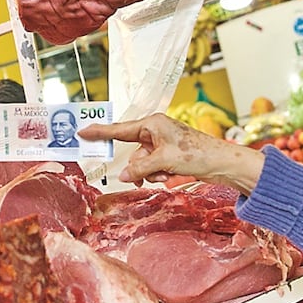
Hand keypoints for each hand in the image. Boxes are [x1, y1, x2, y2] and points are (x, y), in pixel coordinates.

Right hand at [78, 113, 264, 193]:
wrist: (221, 163)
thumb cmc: (196, 154)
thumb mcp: (164, 161)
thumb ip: (140, 168)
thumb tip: (122, 175)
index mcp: (153, 124)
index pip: (120, 129)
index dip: (100, 132)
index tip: (81, 131)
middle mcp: (156, 131)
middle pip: (133, 152)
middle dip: (138, 167)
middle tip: (139, 178)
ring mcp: (162, 143)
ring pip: (142, 162)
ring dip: (150, 172)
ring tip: (165, 175)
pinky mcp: (169, 155)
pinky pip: (152, 167)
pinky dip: (157, 173)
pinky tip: (170, 176)